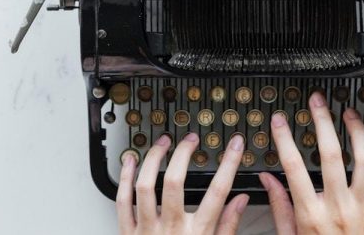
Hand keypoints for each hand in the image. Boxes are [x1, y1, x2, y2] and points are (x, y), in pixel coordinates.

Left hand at [117, 132, 249, 234]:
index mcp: (197, 234)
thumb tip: (241, 200)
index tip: (234, 145)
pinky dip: (124, 178)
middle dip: (183, 154)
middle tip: (190, 140)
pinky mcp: (127, 234)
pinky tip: (130, 161)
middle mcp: (171, 230)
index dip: (228, 164)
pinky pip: (122, 201)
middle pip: (175, 182)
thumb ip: (228, 226)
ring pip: (145, 186)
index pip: (218, 192)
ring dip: (153, 159)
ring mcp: (147, 231)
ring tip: (163, 144)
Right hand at [259, 92, 363, 233]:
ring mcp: (363, 208)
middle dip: (322, 122)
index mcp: (312, 216)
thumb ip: (281, 208)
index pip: (295, 167)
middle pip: (331, 154)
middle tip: (317, 102)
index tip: (280, 122)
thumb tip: (268, 180)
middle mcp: (339, 209)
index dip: (285, 139)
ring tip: (349, 114)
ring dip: (356, 131)